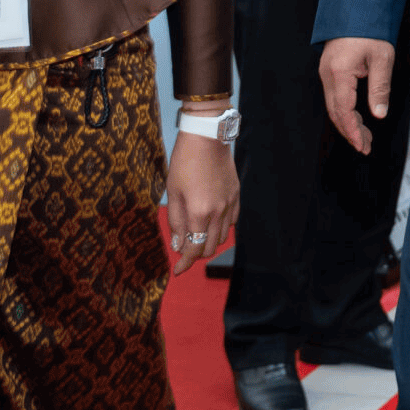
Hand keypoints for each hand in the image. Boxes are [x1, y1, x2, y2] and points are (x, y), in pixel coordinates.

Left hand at [165, 125, 239, 275]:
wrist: (207, 138)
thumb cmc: (185, 162)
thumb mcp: (173, 192)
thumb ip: (175, 221)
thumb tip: (177, 245)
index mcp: (199, 212)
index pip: (194, 249)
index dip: (185, 263)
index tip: (177, 271)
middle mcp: (218, 212)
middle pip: (210, 247)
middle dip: (196, 254)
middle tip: (184, 251)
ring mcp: (230, 203)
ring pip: (223, 237)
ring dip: (209, 242)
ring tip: (196, 237)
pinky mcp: (237, 195)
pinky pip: (232, 221)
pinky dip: (221, 228)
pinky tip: (211, 223)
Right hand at [320, 37, 396, 152]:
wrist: (357, 9)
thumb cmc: (371, 30)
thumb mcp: (382, 59)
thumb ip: (379, 88)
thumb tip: (379, 114)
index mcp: (340, 72)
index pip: (344, 110)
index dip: (353, 131)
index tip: (363, 146)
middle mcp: (328, 74)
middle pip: (336, 112)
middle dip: (350, 132)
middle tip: (366, 147)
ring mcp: (326, 73)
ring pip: (334, 106)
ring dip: (348, 124)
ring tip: (364, 138)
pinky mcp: (329, 71)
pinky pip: (334, 97)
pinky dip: (345, 112)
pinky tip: (357, 119)